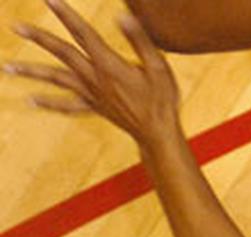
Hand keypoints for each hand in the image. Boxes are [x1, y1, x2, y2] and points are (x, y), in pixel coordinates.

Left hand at [5, 0, 180, 146]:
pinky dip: (49, 102)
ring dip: (30, 72)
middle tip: (15, 27)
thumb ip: (139, 40)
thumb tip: (122, 16)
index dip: (66, 14)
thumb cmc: (162, 99)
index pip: (84, 33)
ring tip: (6, 68)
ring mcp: (91, 94)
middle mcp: (95, 78)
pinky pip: (67, 105)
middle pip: (62, 53)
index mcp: (109, 64)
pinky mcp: (94, 107)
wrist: (158, 133)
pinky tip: (31, 99)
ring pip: (56, 80)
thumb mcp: (157, 66)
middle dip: (38, 38)